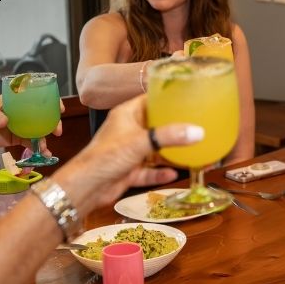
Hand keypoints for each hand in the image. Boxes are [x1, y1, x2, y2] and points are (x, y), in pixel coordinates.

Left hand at [0, 96, 62, 148]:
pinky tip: (42, 156)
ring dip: (45, 140)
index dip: (52, 102)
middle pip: (43, 117)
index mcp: (17, 102)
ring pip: (38, 132)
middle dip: (53, 124)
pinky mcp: (16, 139)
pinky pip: (30, 144)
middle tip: (57, 132)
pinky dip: (37, 150)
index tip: (60, 109)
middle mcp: (22, 114)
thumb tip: (5, 122)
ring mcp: (20, 127)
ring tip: (45, 150)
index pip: (38, 98)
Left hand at [55, 96, 200, 210]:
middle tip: (195, 122)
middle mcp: (127, 130)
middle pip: (154, 125)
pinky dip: (160, 173)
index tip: (187, 96)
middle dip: (173, 126)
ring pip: (153, 149)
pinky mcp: (128, 171)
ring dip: (169, 151)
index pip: (149, 99)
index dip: (166, 97)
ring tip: (190, 149)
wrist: (86, 186)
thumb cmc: (106, 156)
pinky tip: (174, 173)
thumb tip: (198, 131)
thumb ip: (170, 136)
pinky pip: (149, 171)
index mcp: (126, 114)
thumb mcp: (141, 141)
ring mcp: (128, 152)